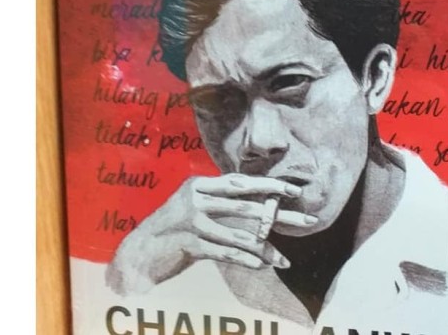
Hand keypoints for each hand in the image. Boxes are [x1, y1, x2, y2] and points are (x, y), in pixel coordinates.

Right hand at [105, 173, 316, 294]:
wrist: (139, 251)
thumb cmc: (171, 227)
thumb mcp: (191, 203)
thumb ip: (217, 197)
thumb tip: (252, 201)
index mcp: (200, 183)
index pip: (241, 182)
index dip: (269, 185)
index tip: (294, 190)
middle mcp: (197, 198)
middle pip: (246, 205)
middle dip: (279, 213)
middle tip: (308, 219)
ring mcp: (192, 221)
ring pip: (239, 233)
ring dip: (265, 248)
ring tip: (284, 259)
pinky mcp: (189, 244)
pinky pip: (225, 252)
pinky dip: (245, 259)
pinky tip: (261, 265)